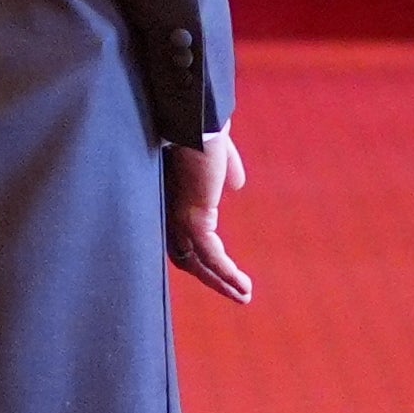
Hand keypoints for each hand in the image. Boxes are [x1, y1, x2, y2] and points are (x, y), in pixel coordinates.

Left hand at [165, 130, 252, 305]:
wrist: (197, 116)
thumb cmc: (202, 126)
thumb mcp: (218, 153)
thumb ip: (225, 168)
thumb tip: (236, 185)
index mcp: (173, 195)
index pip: (181, 234)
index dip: (199, 254)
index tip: (221, 269)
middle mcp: (169, 209)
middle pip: (185, 255)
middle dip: (210, 277)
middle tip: (234, 291)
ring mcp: (179, 216)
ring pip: (197, 261)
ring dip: (220, 282)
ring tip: (243, 296)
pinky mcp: (193, 218)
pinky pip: (211, 255)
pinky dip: (226, 274)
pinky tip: (243, 287)